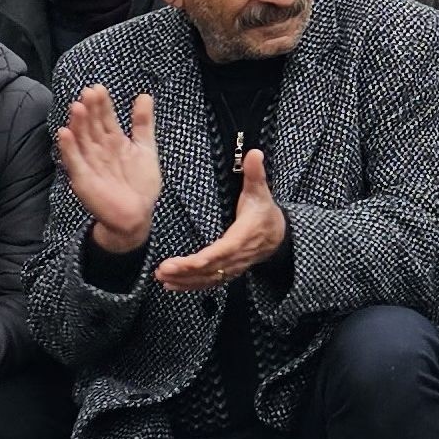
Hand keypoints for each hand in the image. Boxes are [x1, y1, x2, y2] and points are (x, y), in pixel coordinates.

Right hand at [55, 84, 164, 254]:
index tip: (98, 88)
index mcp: (113, 141)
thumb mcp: (145, 148)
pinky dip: (69, 149)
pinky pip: (74, 162)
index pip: (105, 118)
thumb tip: (145, 95)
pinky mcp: (83, 179)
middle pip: (92, 126)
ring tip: (77, 107)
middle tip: (88, 93)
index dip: (102, 104)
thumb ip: (143, 123)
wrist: (136, 216)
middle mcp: (98, 150)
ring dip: (78, 125)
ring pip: (81, 140)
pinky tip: (64, 133)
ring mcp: (89, 164)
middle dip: (90, 110)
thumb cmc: (140, 183)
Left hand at [155, 148, 286, 292]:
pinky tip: (171, 285)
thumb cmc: (263, 212)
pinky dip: (189, 285)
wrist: (277, 235)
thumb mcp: (260, 192)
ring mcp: (231, 267)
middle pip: (210, 268)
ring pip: (207, 279)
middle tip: (162, 270)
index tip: (187, 262)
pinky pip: (207, 283)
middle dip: (186, 271)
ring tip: (162, 278)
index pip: (222, 251)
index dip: (205, 259)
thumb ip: (255, 174)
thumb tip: (254, 153)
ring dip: (184, 280)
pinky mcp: (226, 272)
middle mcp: (236, 256)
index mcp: (242, 237)